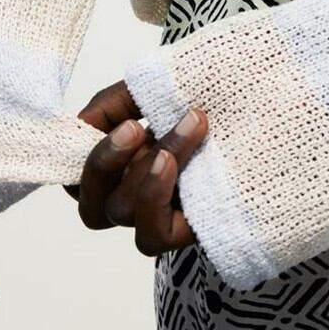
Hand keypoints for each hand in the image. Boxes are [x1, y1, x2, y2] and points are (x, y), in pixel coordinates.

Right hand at [70, 81, 208, 256]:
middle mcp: (125, 202)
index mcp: (112, 174)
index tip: (112, 118)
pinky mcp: (181, 233)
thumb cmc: (195, 108)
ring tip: (187, 125)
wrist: (255, 115)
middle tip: (134, 126)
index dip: (81, 155)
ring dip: (147, 166)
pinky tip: (173, 163)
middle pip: (92, 203)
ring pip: (124, 209)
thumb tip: (85, 122)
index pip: (73, 179)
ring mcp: (151, 219)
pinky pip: (152, 235)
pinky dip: (154, 197)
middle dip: (105, 161)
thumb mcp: (149, 94)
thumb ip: (113, 103)